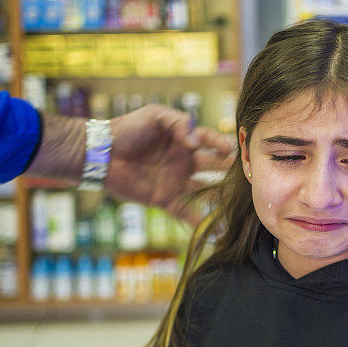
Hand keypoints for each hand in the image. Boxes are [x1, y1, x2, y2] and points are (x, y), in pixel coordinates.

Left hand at [106, 104, 234, 225]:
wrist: (101, 152)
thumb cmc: (127, 129)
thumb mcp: (154, 115)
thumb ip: (178, 123)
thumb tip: (196, 141)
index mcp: (183, 140)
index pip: (209, 142)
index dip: (221, 144)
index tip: (232, 149)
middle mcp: (184, 161)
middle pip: (213, 166)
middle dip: (229, 169)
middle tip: (246, 174)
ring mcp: (176, 181)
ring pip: (206, 189)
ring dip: (222, 195)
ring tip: (241, 202)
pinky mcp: (164, 198)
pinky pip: (186, 212)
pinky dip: (201, 222)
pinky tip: (218, 231)